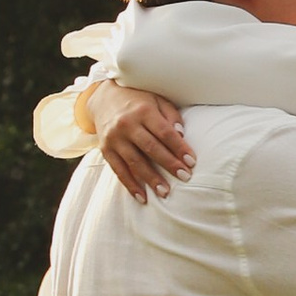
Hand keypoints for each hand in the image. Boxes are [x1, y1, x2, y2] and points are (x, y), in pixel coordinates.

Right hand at [91, 77, 192, 200]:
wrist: (103, 98)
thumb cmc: (138, 101)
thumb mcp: (156, 100)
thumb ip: (171, 115)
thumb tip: (182, 135)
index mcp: (143, 111)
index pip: (164, 132)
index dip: (179, 148)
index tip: (191, 162)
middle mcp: (127, 124)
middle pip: (151, 148)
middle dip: (169, 164)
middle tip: (185, 177)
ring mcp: (115, 138)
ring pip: (135, 162)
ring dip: (151, 179)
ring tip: (165, 193)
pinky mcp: (106, 150)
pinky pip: (119, 170)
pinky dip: (131, 185)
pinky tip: (142, 197)